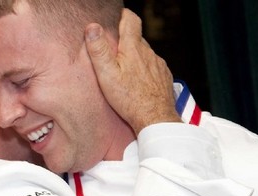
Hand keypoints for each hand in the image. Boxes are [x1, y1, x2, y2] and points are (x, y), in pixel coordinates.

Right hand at [84, 8, 180, 132]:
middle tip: (113, 51)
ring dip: (135, 58)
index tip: (116, 17)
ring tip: (124, 71)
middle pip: (137, 39)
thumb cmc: (130, 99)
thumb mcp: (107, 75)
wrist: (155, 118)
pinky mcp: (164, 77)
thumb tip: (92, 27)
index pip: (131, 20)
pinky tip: (137, 83)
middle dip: (125, 41)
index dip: (123, 15)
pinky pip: (153, 68)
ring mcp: (158, 65)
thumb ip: (99, 50)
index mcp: (133, 48)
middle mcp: (149, 53)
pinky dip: (145, 71)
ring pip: (145, 54)